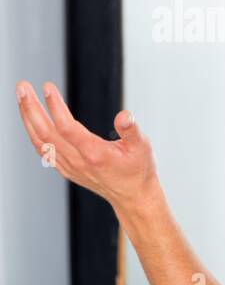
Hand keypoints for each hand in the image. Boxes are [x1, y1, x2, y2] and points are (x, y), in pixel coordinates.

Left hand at [14, 81, 157, 211]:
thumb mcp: (142, 147)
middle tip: (22, 87)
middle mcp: (78, 161)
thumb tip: (124, 116)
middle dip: (31, 108)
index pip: (67, 128)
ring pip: (40, 140)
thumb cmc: (138, 170)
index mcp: (95, 154)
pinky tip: (30, 119)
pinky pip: (43, 149)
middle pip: (45, 132)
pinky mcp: (66, 168)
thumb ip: (132, 130)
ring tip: (22, 97)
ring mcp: (69, 166)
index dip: (55, 106)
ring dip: (28, 117)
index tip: (48, 88)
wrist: (133, 196)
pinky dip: (33, 132)